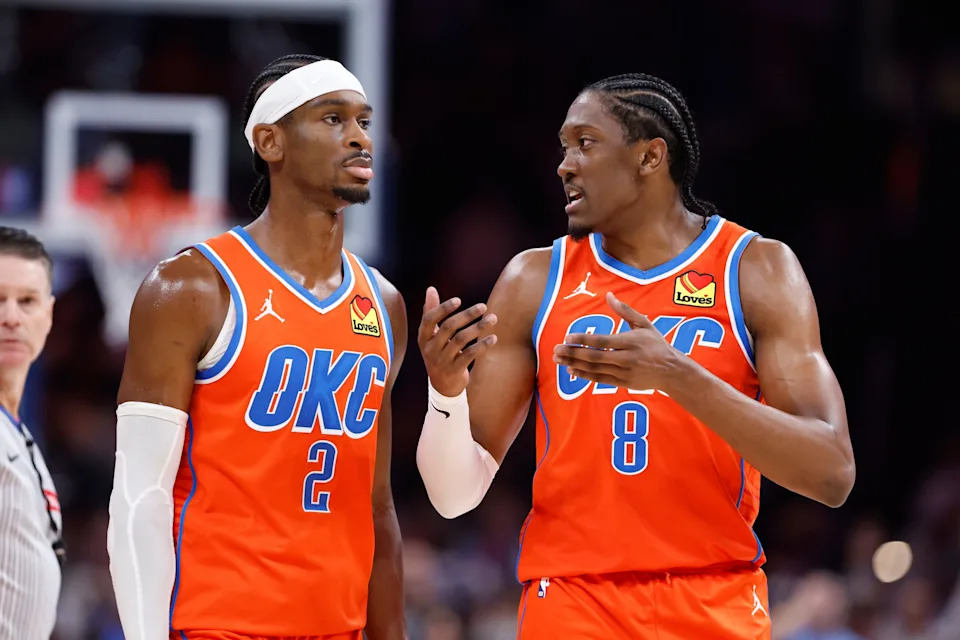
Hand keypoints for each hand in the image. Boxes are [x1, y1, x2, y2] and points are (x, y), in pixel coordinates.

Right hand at [417, 286, 497, 396]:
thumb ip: (431, 312)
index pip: (429, 319)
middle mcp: (430, 349)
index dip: (443, 308)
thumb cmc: (439, 353)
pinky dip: (482, 345)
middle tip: (483, 307)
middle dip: (467, 315)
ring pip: (461, 339)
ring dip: (478, 327)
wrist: (442, 387)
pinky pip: (470, 354)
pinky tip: (493, 338)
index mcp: (423, 338)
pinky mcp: (454, 371)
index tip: (459, 300)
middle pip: (448, 327)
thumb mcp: (432, 336)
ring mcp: (441, 361)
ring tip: (493, 319)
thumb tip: (430, 288)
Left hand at [552, 292, 680, 391]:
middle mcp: (627, 358)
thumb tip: (609, 295)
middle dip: (573, 353)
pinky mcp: (623, 383)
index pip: (602, 341)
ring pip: (595, 369)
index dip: (583, 340)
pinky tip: (571, 370)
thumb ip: (625, 310)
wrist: (671, 371)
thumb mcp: (644, 323)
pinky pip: (600, 379)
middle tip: (555, 349)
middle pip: (595, 357)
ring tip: (558, 360)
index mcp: (631, 342)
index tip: (567, 337)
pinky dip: (584, 375)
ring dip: (574, 364)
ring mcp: (624, 372)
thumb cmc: (656, 344)